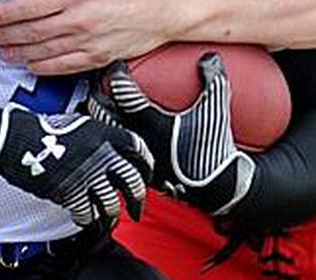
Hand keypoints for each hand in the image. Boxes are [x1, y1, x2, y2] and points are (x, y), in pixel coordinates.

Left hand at [0, 0, 193, 74]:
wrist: (166, 11)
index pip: (27, 7)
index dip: (5, 13)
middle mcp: (79, 22)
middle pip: (30, 32)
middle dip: (5, 34)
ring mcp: (87, 44)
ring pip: (42, 52)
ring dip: (18, 53)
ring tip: (3, 51)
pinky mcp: (97, 58)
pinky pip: (63, 67)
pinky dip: (42, 67)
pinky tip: (30, 65)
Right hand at [0, 105, 153, 226]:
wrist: (15, 139)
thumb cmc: (42, 129)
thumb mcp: (78, 123)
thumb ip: (99, 136)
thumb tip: (111, 151)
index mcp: (106, 135)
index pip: (139, 151)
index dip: (147, 166)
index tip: (146, 175)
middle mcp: (102, 156)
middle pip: (133, 182)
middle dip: (138, 199)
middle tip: (138, 209)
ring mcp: (87, 176)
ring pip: (111, 202)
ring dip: (112, 214)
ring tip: (110, 219)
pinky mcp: (71, 193)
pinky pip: (88, 213)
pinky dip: (88, 219)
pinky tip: (86, 219)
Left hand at [89, 54, 255, 216]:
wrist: (215, 186)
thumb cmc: (213, 148)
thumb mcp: (216, 108)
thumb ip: (213, 79)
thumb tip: (209, 57)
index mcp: (150, 120)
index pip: (122, 91)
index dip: (117, 74)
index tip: (119, 67)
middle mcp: (137, 137)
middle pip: (102, 111)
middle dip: (99, 94)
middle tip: (102, 85)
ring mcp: (135, 154)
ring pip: (106, 131)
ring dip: (101, 117)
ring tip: (101, 107)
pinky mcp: (138, 168)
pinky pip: (116, 149)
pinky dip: (111, 137)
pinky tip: (115, 134)